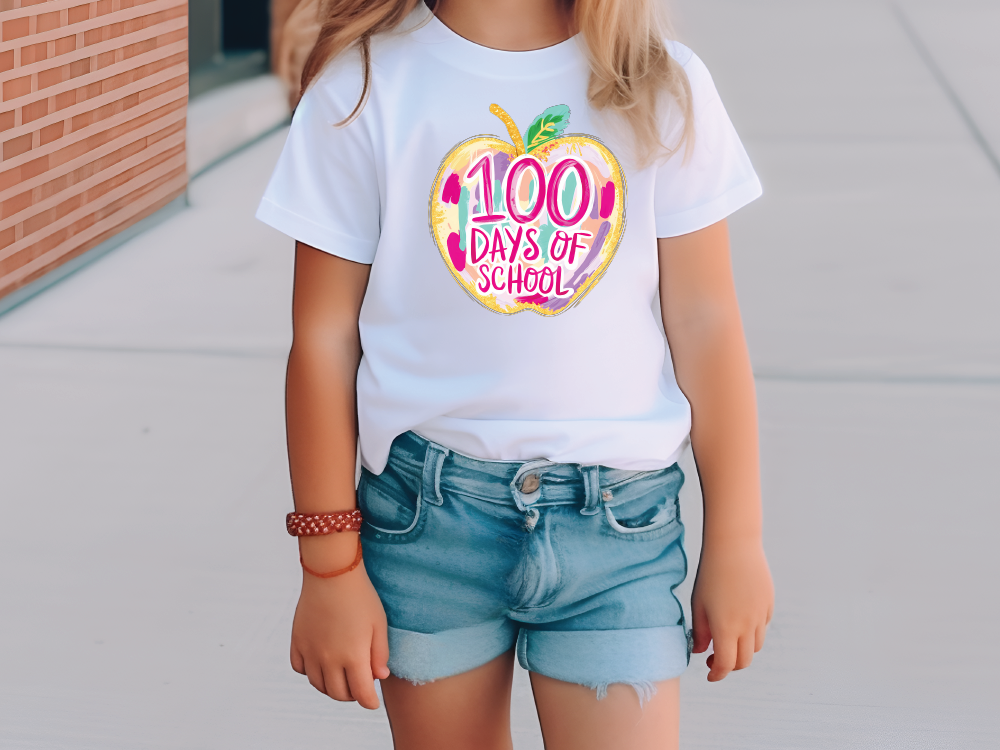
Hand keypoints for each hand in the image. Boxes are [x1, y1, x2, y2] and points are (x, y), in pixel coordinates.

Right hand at [290, 557, 390, 708]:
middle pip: (338, 693)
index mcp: (353, 656)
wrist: (331, 572)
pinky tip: (320, 663)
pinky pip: (300, 668)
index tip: (372, 702)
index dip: (369, 702)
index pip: (361, 694)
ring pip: (318, 684)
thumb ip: (380, 654)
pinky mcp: (297, 641)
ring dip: (331, 687)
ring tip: (341, 677)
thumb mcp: (379, 624)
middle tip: (359, 686)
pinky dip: (310, 672)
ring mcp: (310, 651)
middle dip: (351, 695)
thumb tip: (379, 677)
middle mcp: (329, 659)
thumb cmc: (361, 596)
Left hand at [690, 539, 772, 681]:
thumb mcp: (698, 603)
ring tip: (727, 638)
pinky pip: (762, 627)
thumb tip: (700, 651)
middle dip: (730, 665)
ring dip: (742, 649)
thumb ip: (699, 632)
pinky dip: (752, 632)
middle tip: (714, 658)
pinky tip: (739, 619)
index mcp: (726, 628)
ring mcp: (761, 615)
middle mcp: (747, 626)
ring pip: (755, 646)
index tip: (709, 674)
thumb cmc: (710, 574)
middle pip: (743, 661)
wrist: (734, 546)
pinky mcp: (769, 604)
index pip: (725, 664)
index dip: (717, 674)